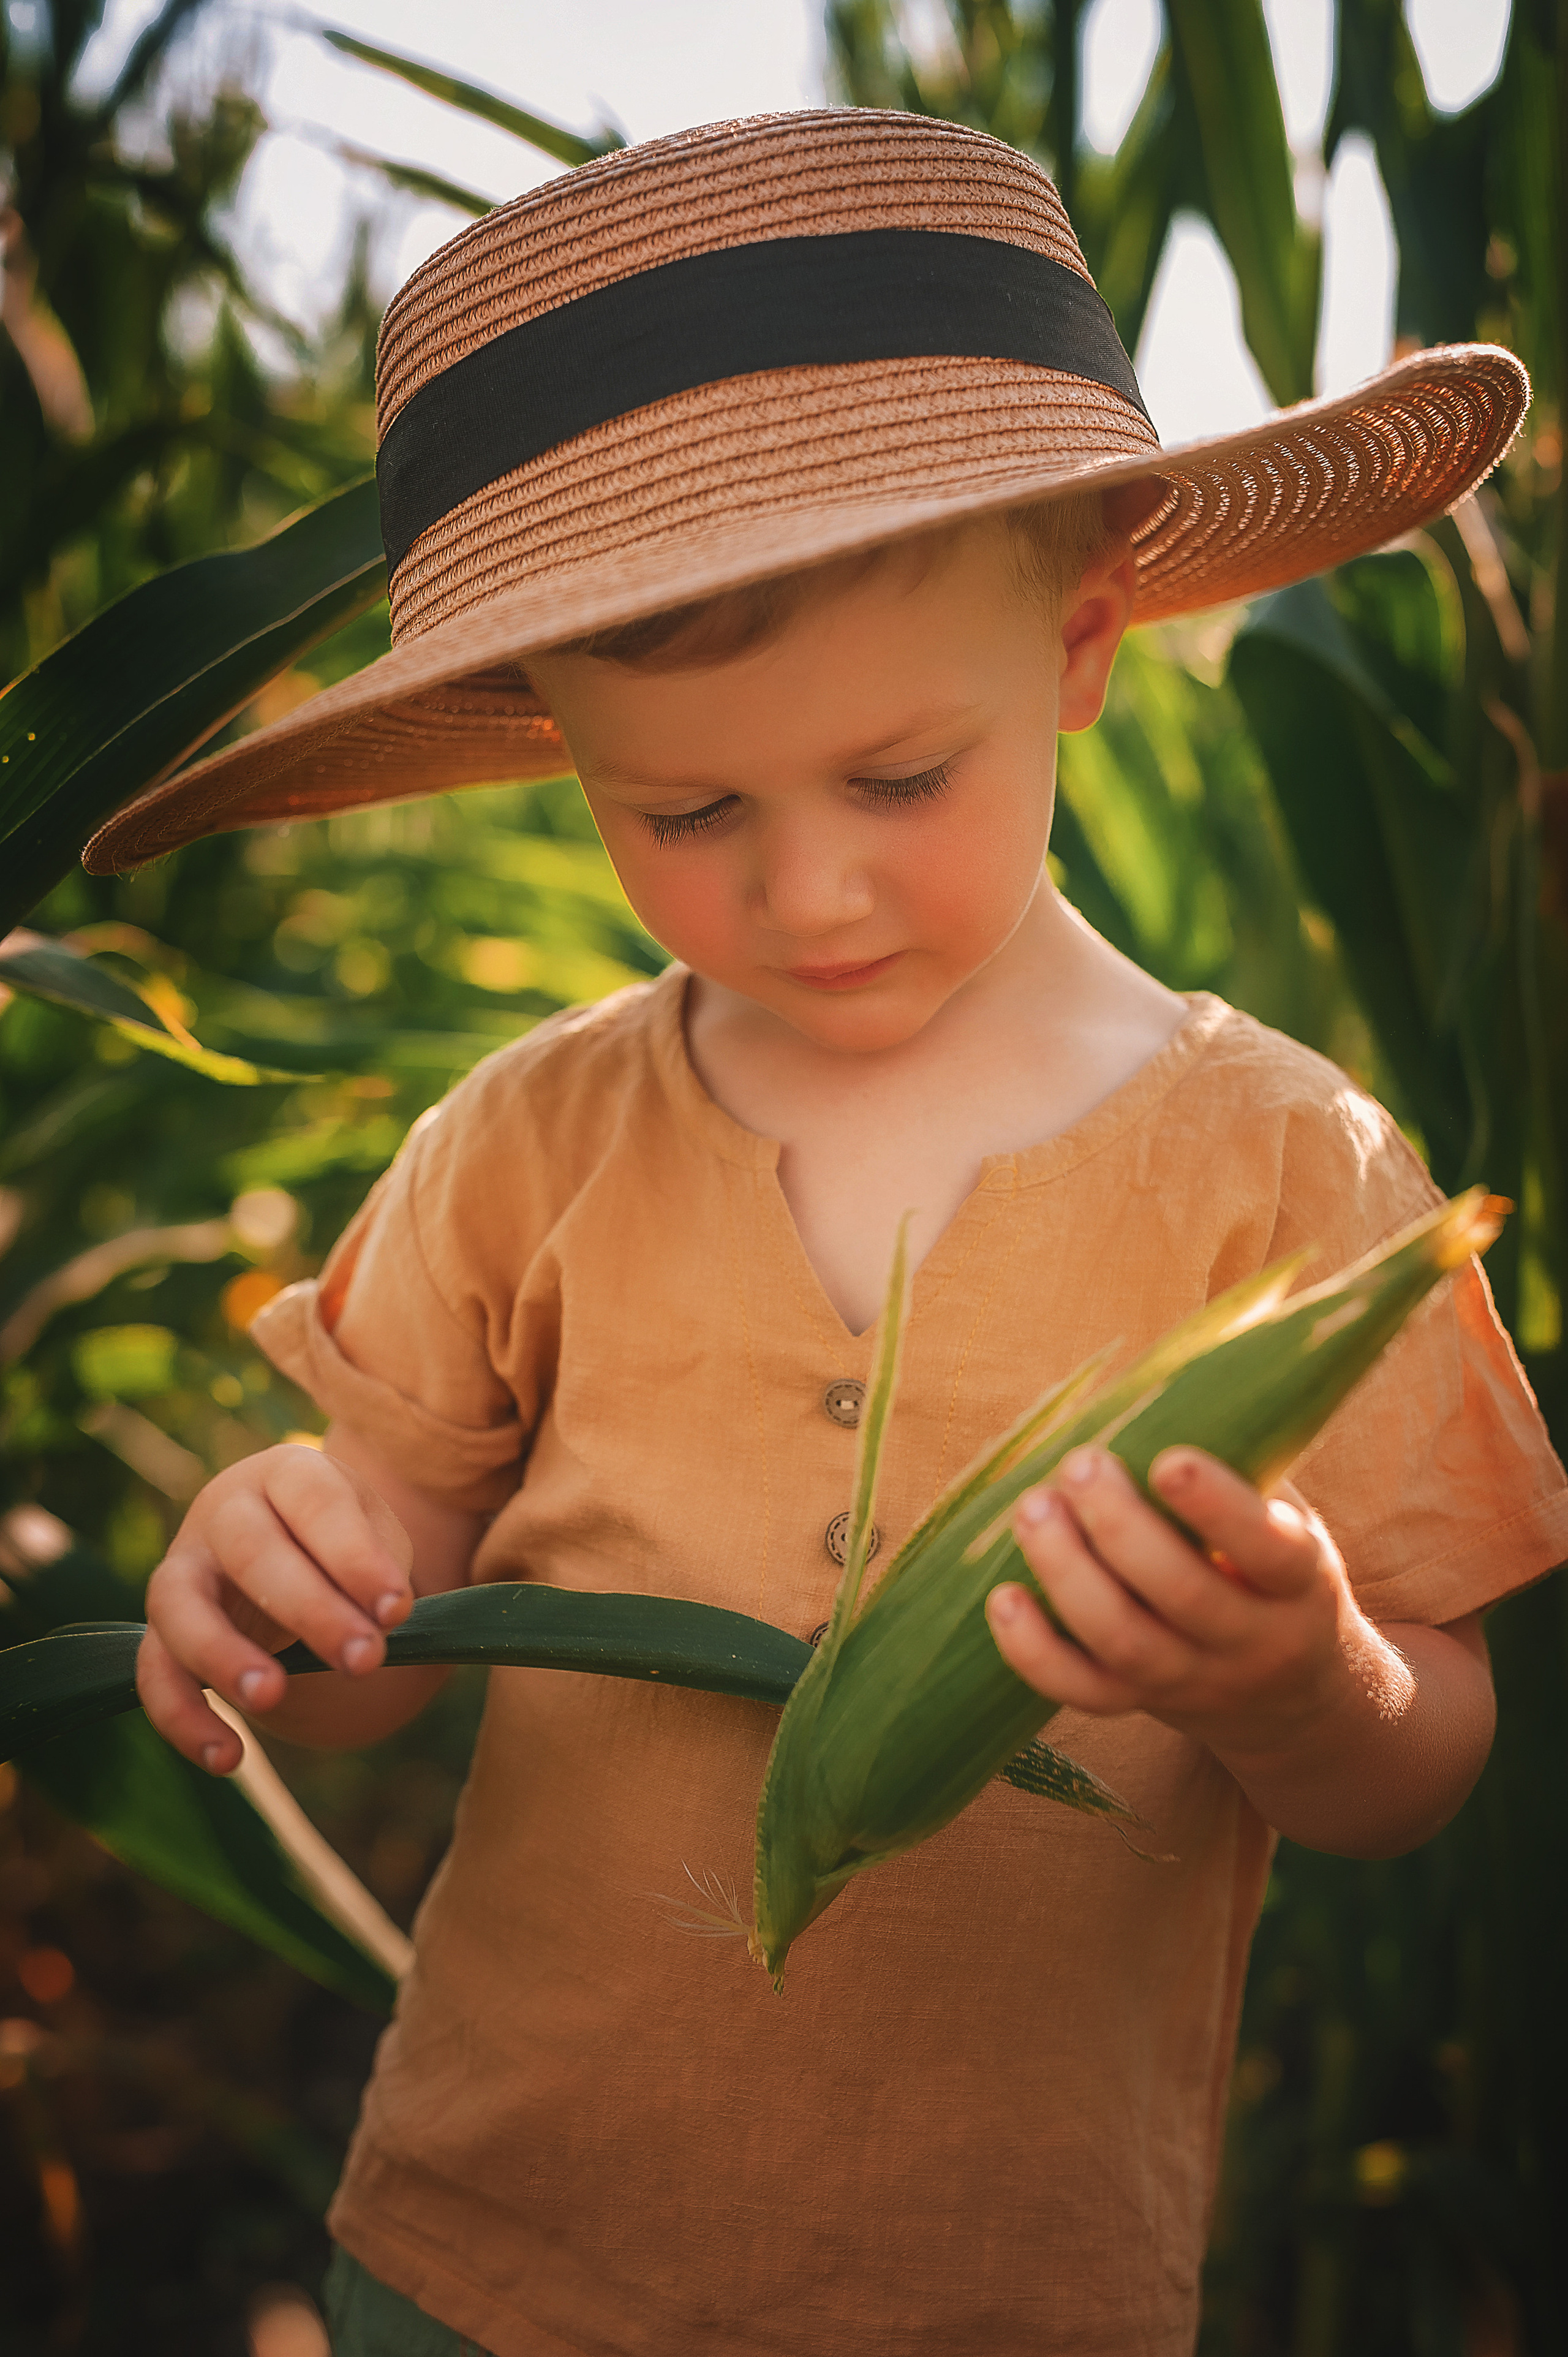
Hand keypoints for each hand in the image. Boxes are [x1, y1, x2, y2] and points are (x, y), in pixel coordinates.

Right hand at [137, 1444, 414, 1774]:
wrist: (288, 1540)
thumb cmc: (340, 1539)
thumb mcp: (373, 1536)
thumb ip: (379, 1570)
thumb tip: (385, 1618)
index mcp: (288, 1473)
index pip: (317, 1504)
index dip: (356, 1557)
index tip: (399, 1610)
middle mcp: (224, 1510)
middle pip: (253, 1551)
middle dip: (312, 1610)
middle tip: (366, 1661)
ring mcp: (183, 1567)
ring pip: (180, 1605)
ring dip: (222, 1654)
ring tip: (271, 1698)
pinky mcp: (160, 1628)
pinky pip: (154, 1672)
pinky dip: (183, 1718)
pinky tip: (228, 1759)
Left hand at [985, 1445, 1373, 1756]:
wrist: (1290, 1695)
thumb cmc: (1272, 1572)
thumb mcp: (1286, 1521)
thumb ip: (1240, 1468)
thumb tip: (1159, 1384)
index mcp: (1298, 1581)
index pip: (1268, 1550)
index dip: (1217, 1508)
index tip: (1169, 1460)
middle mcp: (1250, 1640)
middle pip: (1184, 1595)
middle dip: (1120, 1527)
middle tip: (1079, 1465)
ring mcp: (1191, 1681)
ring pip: (1126, 1643)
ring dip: (1068, 1572)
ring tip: (1032, 1507)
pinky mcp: (1138, 1704)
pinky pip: (1081, 1691)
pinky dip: (1034, 1650)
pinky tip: (1002, 1595)